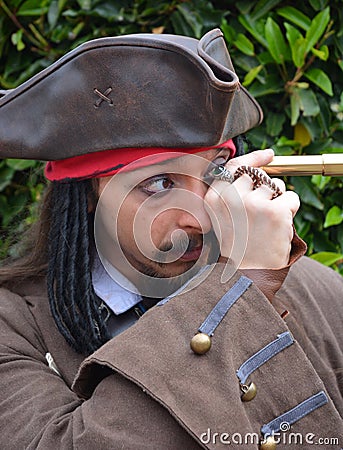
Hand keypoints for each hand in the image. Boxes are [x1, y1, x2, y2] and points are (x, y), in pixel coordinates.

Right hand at [204, 149, 299, 268]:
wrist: (247, 274)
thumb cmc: (239, 245)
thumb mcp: (224, 217)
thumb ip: (233, 192)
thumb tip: (260, 166)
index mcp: (214, 198)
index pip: (235, 166)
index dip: (253, 158)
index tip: (268, 155)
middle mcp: (231, 198)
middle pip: (258, 176)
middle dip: (266, 189)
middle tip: (262, 212)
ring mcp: (253, 203)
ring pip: (276, 186)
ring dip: (278, 201)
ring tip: (267, 223)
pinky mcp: (275, 211)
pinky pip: (291, 198)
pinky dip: (290, 210)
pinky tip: (278, 226)